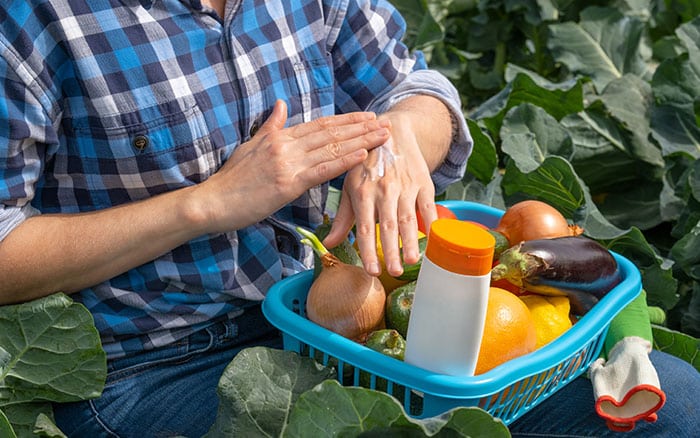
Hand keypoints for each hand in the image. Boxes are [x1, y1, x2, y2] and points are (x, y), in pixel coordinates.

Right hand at [191, 100, 390, 232]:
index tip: (366, 116)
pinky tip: (362, 156)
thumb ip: (270, 126)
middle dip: (360, 127)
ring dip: (360, 141)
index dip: (345, 120)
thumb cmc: (230, 179)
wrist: (212, 201)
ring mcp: (287, 163)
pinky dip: (343, 162)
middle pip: (331, 133)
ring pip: (331, 148)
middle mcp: (286, 145)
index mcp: (279, 137)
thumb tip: (281, 104)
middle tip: (384, 122)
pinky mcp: (287, 184)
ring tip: (382, 136)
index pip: (319, 125)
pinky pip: (321, 170)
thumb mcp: (250, 146)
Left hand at [324, 110, 438, 276]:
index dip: (368, 250)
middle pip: (387, 226)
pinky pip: (428, 205)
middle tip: (394, 272)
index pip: (364, 227)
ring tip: (413, 261)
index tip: (372, 271)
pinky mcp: (423, 182)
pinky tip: (434, 240)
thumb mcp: (349, 187)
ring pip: (408, 218)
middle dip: (391, 250)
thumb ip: (342, 218)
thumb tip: (328, 244)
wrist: (391, 132)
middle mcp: (383, 190)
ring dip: (411, 241)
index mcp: (362, 192)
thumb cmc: (366, 165)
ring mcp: (405, 186)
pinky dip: (432, 222)